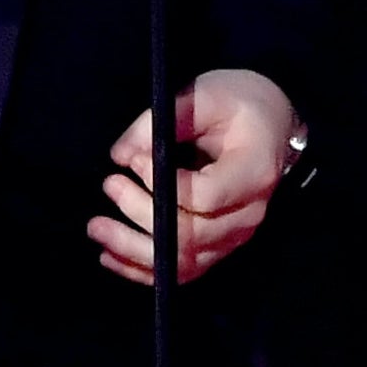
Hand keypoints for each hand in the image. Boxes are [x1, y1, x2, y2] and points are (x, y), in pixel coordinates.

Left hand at [87, 69, 296, 286]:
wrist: (270, 123)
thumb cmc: (238, 104)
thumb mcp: (205, 95)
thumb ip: (160, 122)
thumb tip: (120, 155)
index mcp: (253, 172)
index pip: (204, 196)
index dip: (163, 185)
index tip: (134, 161)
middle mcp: (249, 213)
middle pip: (190, 234)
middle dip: (140, 214)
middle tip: (109, 184)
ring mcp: (236, 235)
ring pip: (182, 261)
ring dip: (133, 250)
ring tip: (97, 228)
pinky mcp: (220, 246)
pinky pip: (181, 270)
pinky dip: (143, 268)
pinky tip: (110, 256)